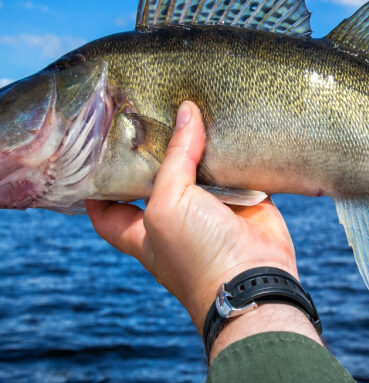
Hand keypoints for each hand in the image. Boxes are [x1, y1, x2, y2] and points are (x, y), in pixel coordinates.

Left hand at [85, 101, 297, 332]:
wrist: (255, 278)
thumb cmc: (198, 254)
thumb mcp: (168, 204)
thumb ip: (174, 157)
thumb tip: (186, 112)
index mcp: (143, 228)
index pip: (108, 208)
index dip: (100, 187)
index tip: (98, 156)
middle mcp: (175, 218)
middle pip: (159, 178)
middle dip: (157, 150)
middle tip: (152, 111)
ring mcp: (212, 209)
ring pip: (201, 169)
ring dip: (201, 144)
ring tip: (193, 103)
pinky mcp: (245, 201)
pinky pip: (238, 170)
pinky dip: (236, 151)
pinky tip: (231, 124)